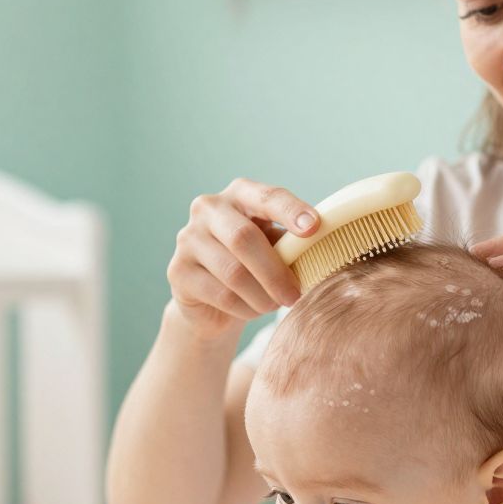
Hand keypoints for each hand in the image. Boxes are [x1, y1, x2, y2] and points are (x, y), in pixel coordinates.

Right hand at [166, 179, 318, 340]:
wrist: (214, 298)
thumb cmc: (256, 263)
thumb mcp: (276, 246)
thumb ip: (293, 242)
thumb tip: (325, 247)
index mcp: (240, 194)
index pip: (267, 196)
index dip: (290, 211)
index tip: (314, 228)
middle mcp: (208, 208)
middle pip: (244, 238)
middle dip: (275, 272)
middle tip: (296, 295)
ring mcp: (188, 238)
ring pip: (233, 272)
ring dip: (262, 295)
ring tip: (276, 304)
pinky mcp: (177, 270)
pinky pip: (220, 295)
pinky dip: (245, 308)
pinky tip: (253, 309)